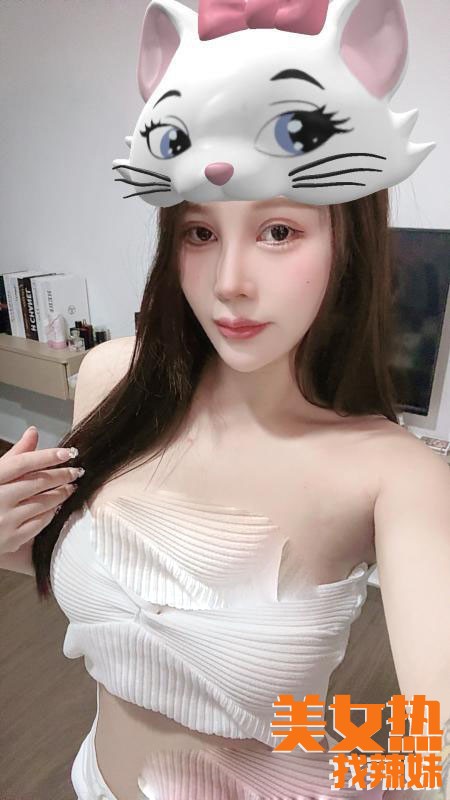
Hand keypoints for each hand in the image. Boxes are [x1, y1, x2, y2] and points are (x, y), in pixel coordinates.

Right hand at [0, 426, 82, 557]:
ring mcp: (5, 520)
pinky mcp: (11, 539)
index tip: (67, 453)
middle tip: (76, 471)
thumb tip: (33, 432)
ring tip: (71, 487)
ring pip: (42, 503)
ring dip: (61, 493)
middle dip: (61, 475)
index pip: (23, 463)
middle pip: (37, 482)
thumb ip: (15, 455)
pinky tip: (58, 506)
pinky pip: (40, 523)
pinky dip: (52, 512)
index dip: (47, 456)